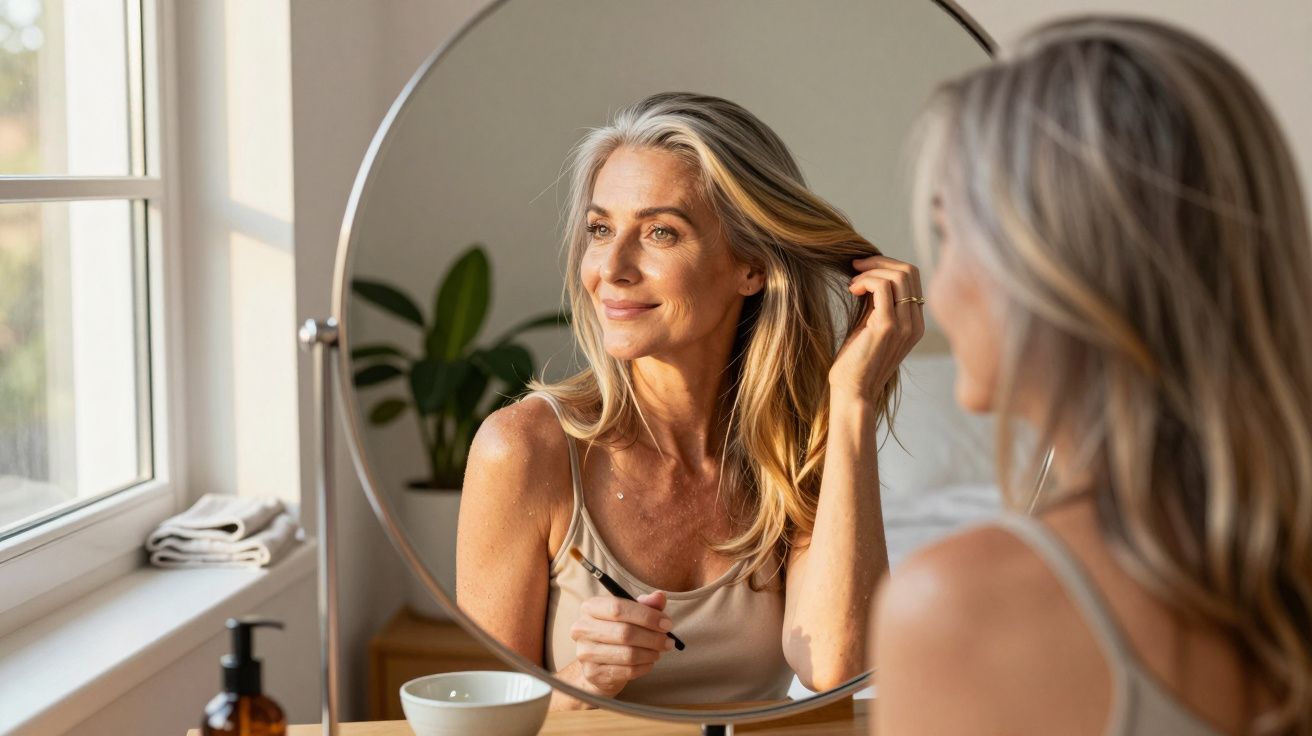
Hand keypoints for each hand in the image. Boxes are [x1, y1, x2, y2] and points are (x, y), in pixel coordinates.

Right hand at [569, 591, 673, 696]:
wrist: (598, 663)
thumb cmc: (616, 631)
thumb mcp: (631, 614)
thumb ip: (646, 604)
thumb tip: (660, 596)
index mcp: (590, 607)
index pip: (618, 608)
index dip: (646, 616)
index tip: (667, 623)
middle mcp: (582, 628)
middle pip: (624, 633)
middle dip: (653, 638)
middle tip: (668, 641)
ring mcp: (585, 652)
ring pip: (628, 654)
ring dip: (651, 653)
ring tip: (659, 651)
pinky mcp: (592, 673)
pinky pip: (627, 671)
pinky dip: (644, 667)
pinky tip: (649, 662)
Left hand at [829, 255, 924, 401]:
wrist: (853, 392)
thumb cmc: (857, 362)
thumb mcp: (871, 326)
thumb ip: (877, 303)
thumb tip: (870, 274)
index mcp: (915, 322)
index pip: (912, 277)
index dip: (887, 265)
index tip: (862, 269)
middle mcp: (915, 322)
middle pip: (908, 270)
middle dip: (879, 261)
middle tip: (855, 267)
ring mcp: (904, 324)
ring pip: (898, 275)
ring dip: (871, 270)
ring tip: (853, 283)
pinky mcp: (887, 326)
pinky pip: (882, 286)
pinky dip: (865, 280)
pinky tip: (852, 290)